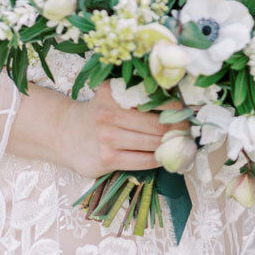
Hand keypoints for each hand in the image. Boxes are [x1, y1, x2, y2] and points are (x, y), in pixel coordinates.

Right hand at [59, 85, 188, 179]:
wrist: (65, 134)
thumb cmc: (98, 113)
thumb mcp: (113, 95)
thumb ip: (138, 94)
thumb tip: (177, 100)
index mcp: (115, 93)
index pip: (156, 101)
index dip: (177, 109)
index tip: (189, 112)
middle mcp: (109, 114)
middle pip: (158, 125)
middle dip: (178, 129)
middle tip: (189, 130)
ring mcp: (108, 138)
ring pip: (153, 144)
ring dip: (172, 145)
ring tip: (182, 143)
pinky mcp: (107, 159)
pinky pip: (143, 161)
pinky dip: (159, 159)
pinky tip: (164, 156)